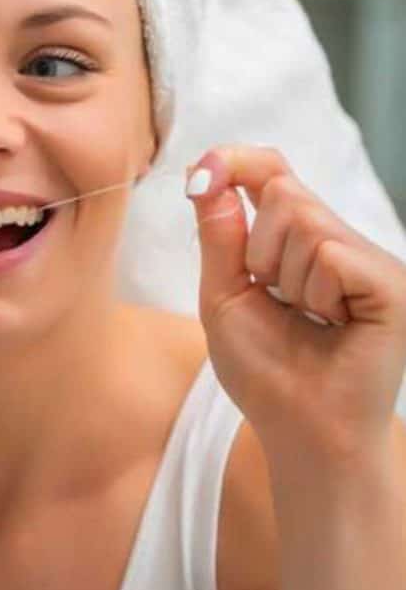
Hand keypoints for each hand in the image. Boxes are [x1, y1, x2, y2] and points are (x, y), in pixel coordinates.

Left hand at [187, 145, 405, 459]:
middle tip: (275, 298)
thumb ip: (218, 235)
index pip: (273, 173)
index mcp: (299, 242)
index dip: (238, 161)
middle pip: (283, 190)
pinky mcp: (390, 282)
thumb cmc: (264, 370)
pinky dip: (313, 291)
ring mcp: (369, 260)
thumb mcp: (223, 294)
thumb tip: (208, 171)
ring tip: (306, 317)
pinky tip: (331, 324)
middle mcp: (339, 241)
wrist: (299, 428)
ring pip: (304, 220)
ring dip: (283, 277)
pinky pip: (330, 252)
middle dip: (257, 249)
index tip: (203, 168)